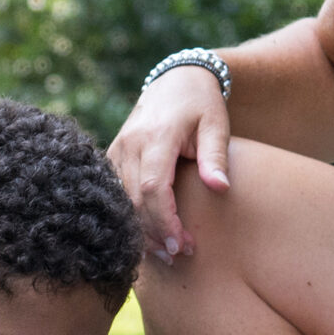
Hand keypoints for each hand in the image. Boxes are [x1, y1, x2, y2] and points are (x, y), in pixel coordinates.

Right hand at [106, 64, 230, 261]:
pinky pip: (116, 193)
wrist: (176, 79)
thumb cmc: (202, 104)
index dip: (165, 222)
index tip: (183, 245)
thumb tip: (220, 189)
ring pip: (121, 201)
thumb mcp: (216, 125)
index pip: (152, 188)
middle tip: (179, 255)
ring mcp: (118, 148)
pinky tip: (149, 233)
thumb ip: (216, 157)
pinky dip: (130, 216)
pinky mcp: (114, 155)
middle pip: (133, 200)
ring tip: (166, 251)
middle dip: (155, 233)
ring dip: (141, 230)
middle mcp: (131, 143)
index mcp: (157, 137)